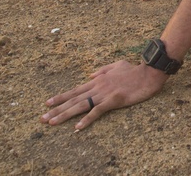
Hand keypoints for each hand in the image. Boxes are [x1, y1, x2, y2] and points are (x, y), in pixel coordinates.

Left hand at [41, 61, 166, 129]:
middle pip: (73, 99)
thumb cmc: (134, 69)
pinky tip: (78, 127)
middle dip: (56, 109)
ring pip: (80, 105)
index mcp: (97, 80)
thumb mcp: (117, 64)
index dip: (60, 97)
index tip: (47, 103)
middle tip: (42, 118)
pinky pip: (97, 111)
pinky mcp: (113, 100)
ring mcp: (104, 94)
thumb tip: (90, 74)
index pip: (75, 90)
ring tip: (52, 122)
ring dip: (65, 114)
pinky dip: (87, 119)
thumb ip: (102, 69)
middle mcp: (97, 87)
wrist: (148, 73)